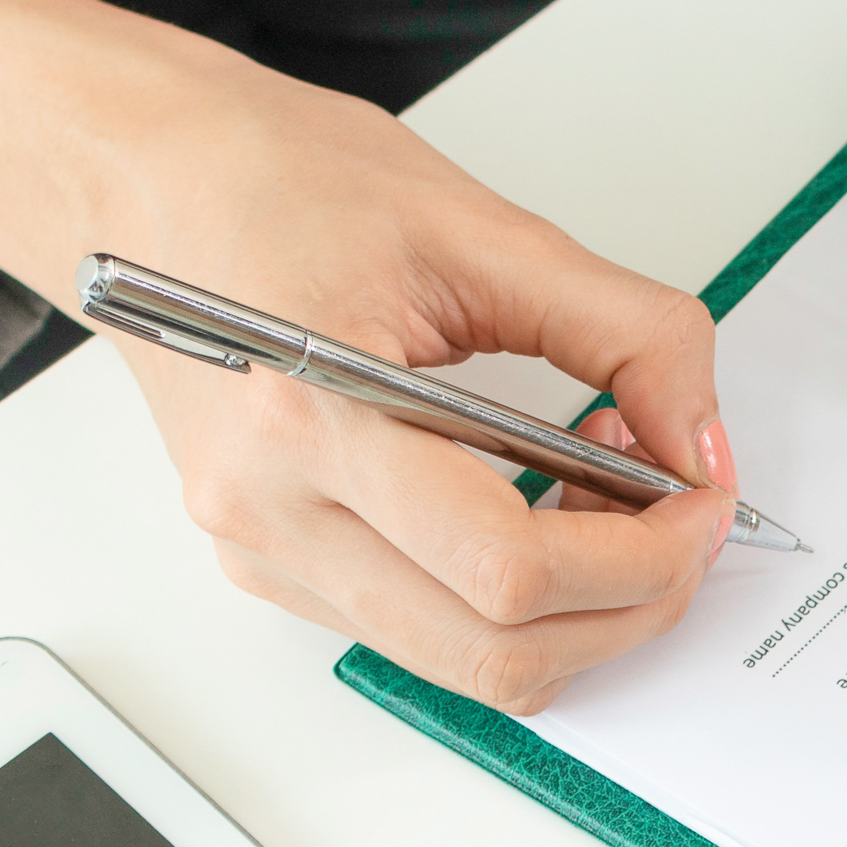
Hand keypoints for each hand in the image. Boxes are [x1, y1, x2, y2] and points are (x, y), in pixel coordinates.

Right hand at [0, 0, 733, 712]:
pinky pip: (418, 630)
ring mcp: (258, 549)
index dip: (641, 555)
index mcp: (312, 415)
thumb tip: (702, 439)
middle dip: (628, 604)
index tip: (702, 497)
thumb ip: (623, 332)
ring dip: (572, 611)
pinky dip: (507, 598)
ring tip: (606, 496)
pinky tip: (535, 502)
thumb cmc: (279, 180)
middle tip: (684, 519)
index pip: (508, 567)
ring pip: (461, 666)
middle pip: (494, 651)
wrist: (144, 180)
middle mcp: (268, 510)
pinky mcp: (266, 561)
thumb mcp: (483, 229)